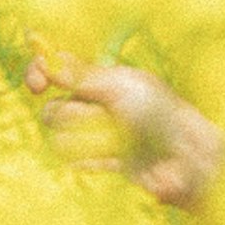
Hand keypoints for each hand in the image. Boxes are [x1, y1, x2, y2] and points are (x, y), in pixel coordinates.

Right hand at [26, 50, 224, 211]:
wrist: (187, 156)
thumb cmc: (160, 112)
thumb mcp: (122, 87)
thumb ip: (83, 77)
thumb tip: (46, 62)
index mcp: (99, 79)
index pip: (54, 70)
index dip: (38, 73)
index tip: (37, 84)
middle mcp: (94, 105)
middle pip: (53, 111)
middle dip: (75, 116)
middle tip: (103, 118)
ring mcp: (96, 135)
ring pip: (62, 140)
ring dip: (86, 141)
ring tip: (116, 142)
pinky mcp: (102, 162)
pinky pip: (76, 162)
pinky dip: (90, 160)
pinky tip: (113, 158)